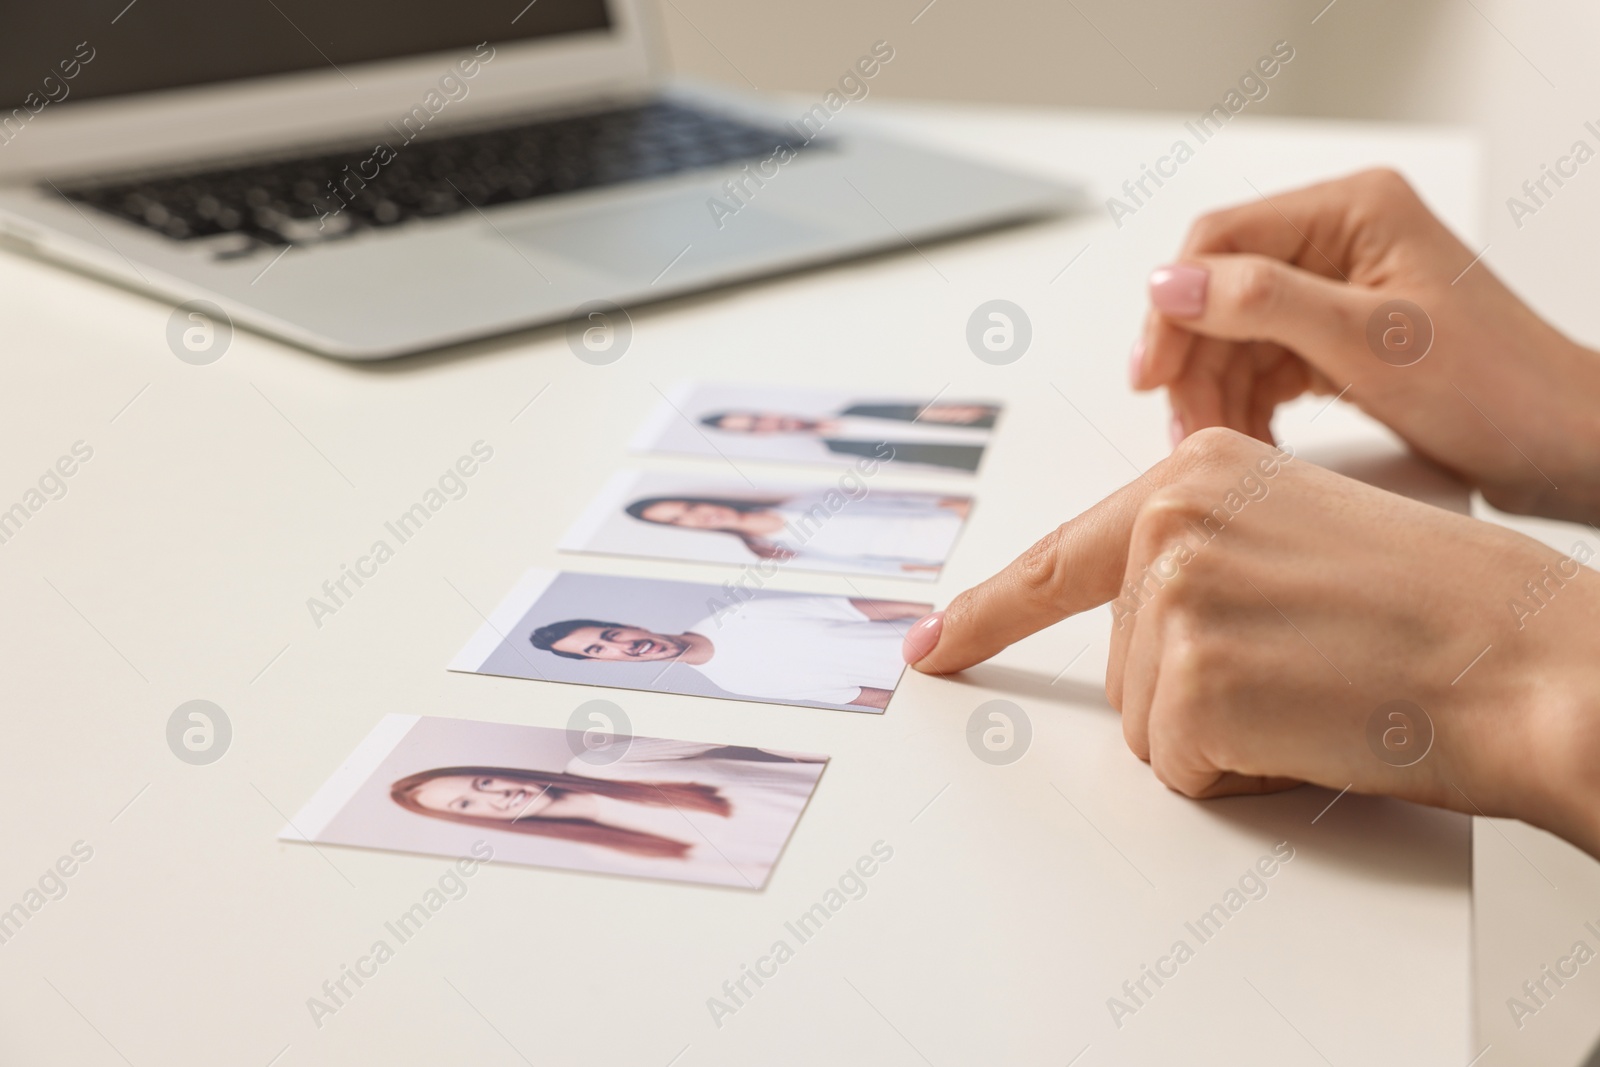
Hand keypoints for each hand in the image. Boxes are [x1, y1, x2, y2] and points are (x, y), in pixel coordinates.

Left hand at [903, 429, 1599, 856]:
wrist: (1535, 659)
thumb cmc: (1448, 609)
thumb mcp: (1303, 537)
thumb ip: (1206, 556)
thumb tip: (1137, 625)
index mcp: (1197, 473)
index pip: (1062, 559)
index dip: (986, 614)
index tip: (928, 645)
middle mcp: (1170, 519)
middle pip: (1125, 664)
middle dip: (1203, 695)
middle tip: (1312, 668)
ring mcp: (1174, 595)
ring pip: (1153, 722)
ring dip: (1230, 733)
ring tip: (1322, 688)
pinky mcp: (1192, 678)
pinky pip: (1185, 768)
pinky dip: (1248, 772)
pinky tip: (1317, 723)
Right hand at [1132, 168, 1599, 523]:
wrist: (1563, 446)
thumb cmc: (1499, 388)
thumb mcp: (1371, 343)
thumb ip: (1263, 303)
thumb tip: (1169, 285)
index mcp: (1352, 211)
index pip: (1222, 241)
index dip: (1173, 306)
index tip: (1150, 372)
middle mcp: (1341, 240)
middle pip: (1221, 294)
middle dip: (1197, 366)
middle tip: (1186, 430)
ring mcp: (1340, 290)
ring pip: (1237, 337)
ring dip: (1218, 395)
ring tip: (1219, 447)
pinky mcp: (1342, 338)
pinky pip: (1268, 367)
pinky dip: (1250, 408)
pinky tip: (1252, 444)